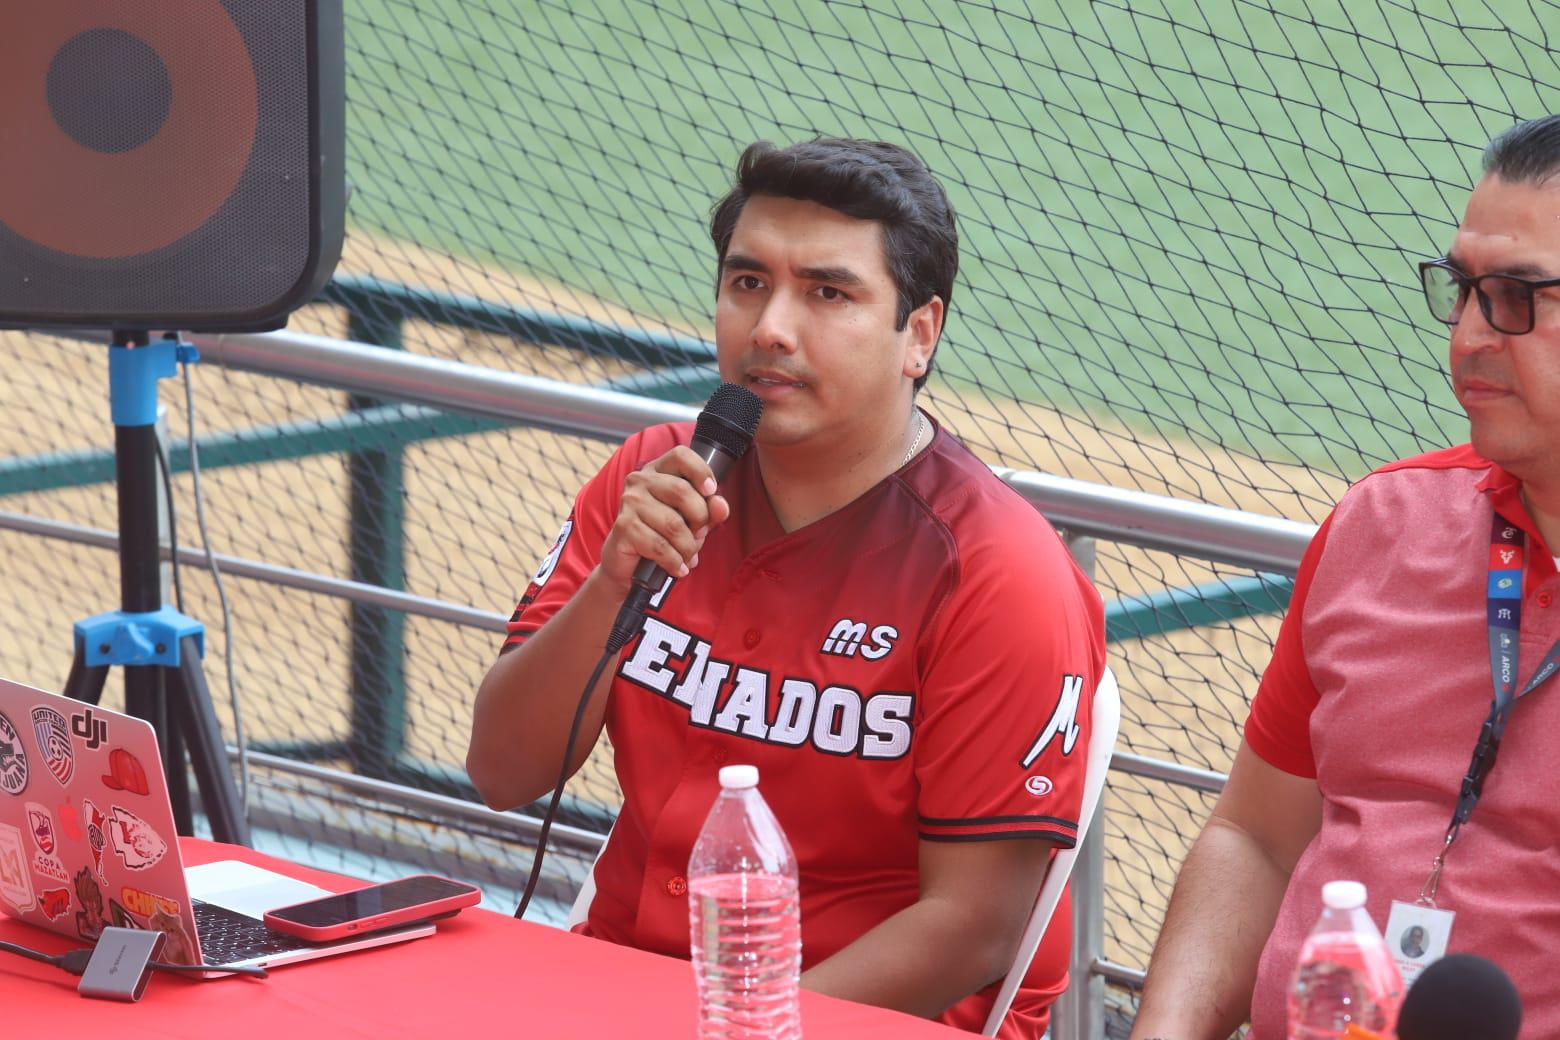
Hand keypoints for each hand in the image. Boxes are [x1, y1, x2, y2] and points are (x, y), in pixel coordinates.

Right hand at [597, 445, 731, 591]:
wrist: (630, 565)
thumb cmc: (662, 536)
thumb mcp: (692, 521)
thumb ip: (709, 511)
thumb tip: (720, 506)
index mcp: (658, 471)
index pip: (681, 456)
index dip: (701, 472)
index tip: (711, 492)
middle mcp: (640, 481)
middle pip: (682, 491)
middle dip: (700, 519)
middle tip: (699, 536)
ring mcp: (629, 502)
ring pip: (673, 524)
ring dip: (688, 547)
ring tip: (688, 556)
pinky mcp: (623, 527)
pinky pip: (660, 546)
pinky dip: (675, 562)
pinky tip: (678, 567)